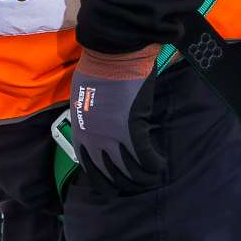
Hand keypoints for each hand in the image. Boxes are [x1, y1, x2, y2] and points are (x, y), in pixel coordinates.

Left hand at [63, 55, 148, 180]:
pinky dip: (154, 164)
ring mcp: (113, 137)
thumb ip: (89, 120)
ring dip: (142, 178)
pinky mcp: (132, 129)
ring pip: (129, 171)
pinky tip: (159, 164)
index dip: (103, 180)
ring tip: (151, 176)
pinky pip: (145, 157)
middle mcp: (94, 141)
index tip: (113, 184)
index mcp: (80, 133)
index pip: (90, 168)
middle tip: (137, 184)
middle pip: (110, 175)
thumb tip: (99, 128)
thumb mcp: (82, 100)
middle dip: (125, 184)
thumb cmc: (97, 70)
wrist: (111, 56)